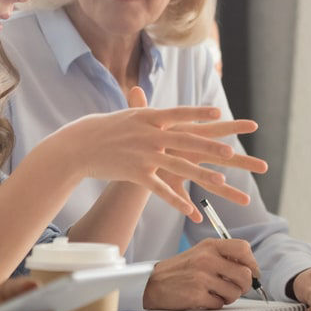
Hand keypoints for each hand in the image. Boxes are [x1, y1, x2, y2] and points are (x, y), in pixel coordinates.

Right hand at [53, 87, 265, 218]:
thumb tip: (155, 100)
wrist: (80, 145)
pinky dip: (177, 201)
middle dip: (210, 147)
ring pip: (178, 166)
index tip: (219, 112)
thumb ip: (144, 109)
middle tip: (231, 152)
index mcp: (149, 117)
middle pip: (185, 141)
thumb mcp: (127, 115)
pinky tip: (191, 210)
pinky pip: (161, 189)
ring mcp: (143, 154)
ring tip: (221, 181)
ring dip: (201, 175)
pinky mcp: (136, 173)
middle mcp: (149, 134)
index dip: (199, 113)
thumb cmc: (104, 128)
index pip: (179, 113)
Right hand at [143, 239, 261, 309]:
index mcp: (210, 246)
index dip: (252, 263)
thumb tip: (249, 268)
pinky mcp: (197, 294)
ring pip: (235, 292)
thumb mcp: (200, 253)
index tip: (251, 272)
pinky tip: (205, 297)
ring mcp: (202, 277)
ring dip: (229, 297)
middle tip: (237, 287)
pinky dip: (215, 304)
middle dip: (245, 286)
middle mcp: (207, 259)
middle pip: (245, 274)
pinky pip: (220, 304)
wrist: (153, 282)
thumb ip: (223, 256)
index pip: (243, 249)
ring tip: (217, 292)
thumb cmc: (179, 269)